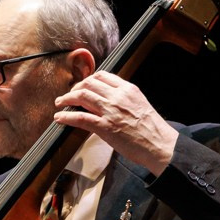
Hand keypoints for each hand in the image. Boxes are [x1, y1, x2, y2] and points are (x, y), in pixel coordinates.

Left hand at [53, 70, 177, 173]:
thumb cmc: (151, 129)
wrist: (160, 144)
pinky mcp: (105, 127)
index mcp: (128, 89)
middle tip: (68, 95)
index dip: (88, 80)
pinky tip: (59, 118)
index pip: (102, 76)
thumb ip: (124, 99)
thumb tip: (109, 100)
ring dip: (66, 99)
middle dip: (75, 88)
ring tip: (59, 103)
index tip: (82, 86)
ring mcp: (110, 111)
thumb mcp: (140, 104)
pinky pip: (80, 118)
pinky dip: (66, 117)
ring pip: (82, 96)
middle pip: (89, 84)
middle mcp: (118, 96)